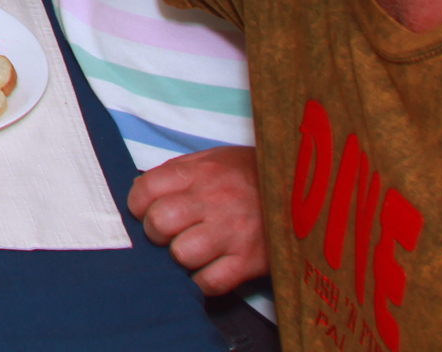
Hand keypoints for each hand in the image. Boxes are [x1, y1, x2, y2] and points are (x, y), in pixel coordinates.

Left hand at [126, 146, 268, 295]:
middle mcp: (214, 201)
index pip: (147, 189)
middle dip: (156, 232)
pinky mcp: (249, 261)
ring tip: (191, 249)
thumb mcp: (214, 159)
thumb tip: (140, 191)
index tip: (144, 211)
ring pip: (181, 254)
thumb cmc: (250, 175)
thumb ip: (177, 173)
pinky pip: (209, 282)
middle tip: (167, 233)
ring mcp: (232, 233)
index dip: (138, 204)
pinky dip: (202, 281)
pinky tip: (208, 268)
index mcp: (201, 172)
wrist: (304, 189)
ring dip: (180, 256)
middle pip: (159, 223)